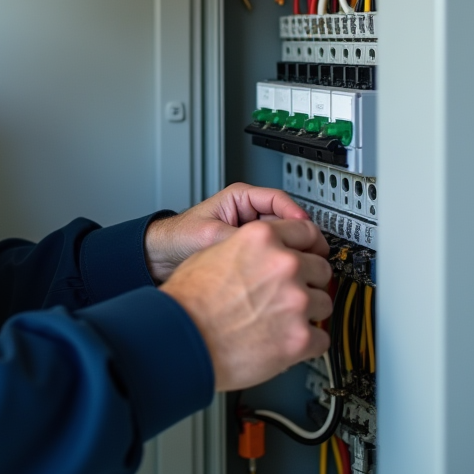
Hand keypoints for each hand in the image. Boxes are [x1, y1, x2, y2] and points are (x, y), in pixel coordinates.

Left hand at [144, 183, 308, 281]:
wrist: (162, 256)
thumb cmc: (178, 237)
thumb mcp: (209, 235)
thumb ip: (235, 240)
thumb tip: (260, 250)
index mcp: (240, 198)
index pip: (278, 200)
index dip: (295, 216)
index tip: (305, 230)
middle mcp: (248, 213)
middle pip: (286, 221)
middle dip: (299, 236)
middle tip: (311, 252)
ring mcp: (249, 233)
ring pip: (281, 240)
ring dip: (290, 251)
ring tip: (298, 265)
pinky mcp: (248, 252)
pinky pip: (271, 255)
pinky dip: (277, 263)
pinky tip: (282, 275)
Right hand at [160, 219, 331, 391]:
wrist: (181, 338)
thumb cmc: (188, 302)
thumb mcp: (212, 253)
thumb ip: (246, 249)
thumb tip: (261, 255)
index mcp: (262, 239)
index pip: (306, 231)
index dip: (307, 247)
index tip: (309, 255)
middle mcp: (284, 265)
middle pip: (320, 268)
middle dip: (307, 282)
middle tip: (290, 294)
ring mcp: (296, 301)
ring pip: (324, 303)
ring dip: (308, 313)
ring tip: (283, 321)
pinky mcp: (300, 337)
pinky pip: (322, 338)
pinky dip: (307, 343)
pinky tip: (286, 342)